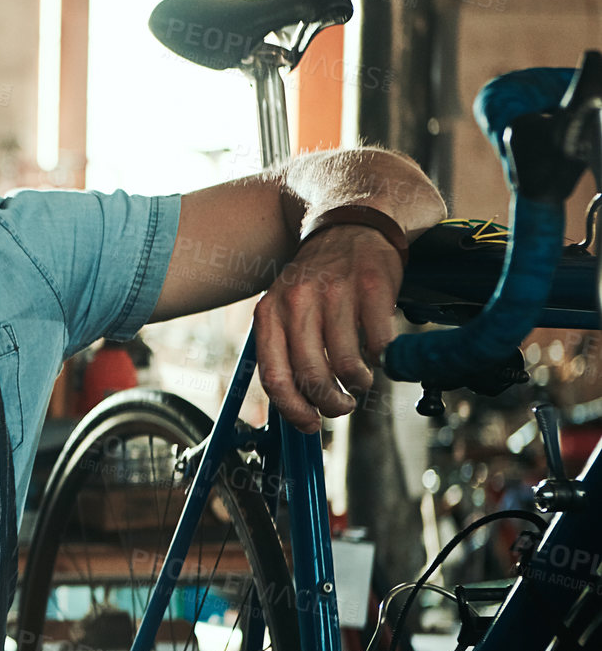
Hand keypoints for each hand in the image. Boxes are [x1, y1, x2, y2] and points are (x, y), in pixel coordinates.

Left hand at [253, 225, 403, 432]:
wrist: (351, 226)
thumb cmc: (317, 280)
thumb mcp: (284, 309)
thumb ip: (284, 351)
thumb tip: (295, 406)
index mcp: (269, 313)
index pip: (275, 376)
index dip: (293, 409)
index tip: (310, 424)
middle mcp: (297, 303)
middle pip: (312, 376)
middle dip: (331, 403)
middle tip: (342, 406)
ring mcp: (335, 292)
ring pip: (347, 364)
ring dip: (358, 383)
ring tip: (359, 380)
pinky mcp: (372, 286)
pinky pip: (379, 342)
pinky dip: (382, 359)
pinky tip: (378, 354)